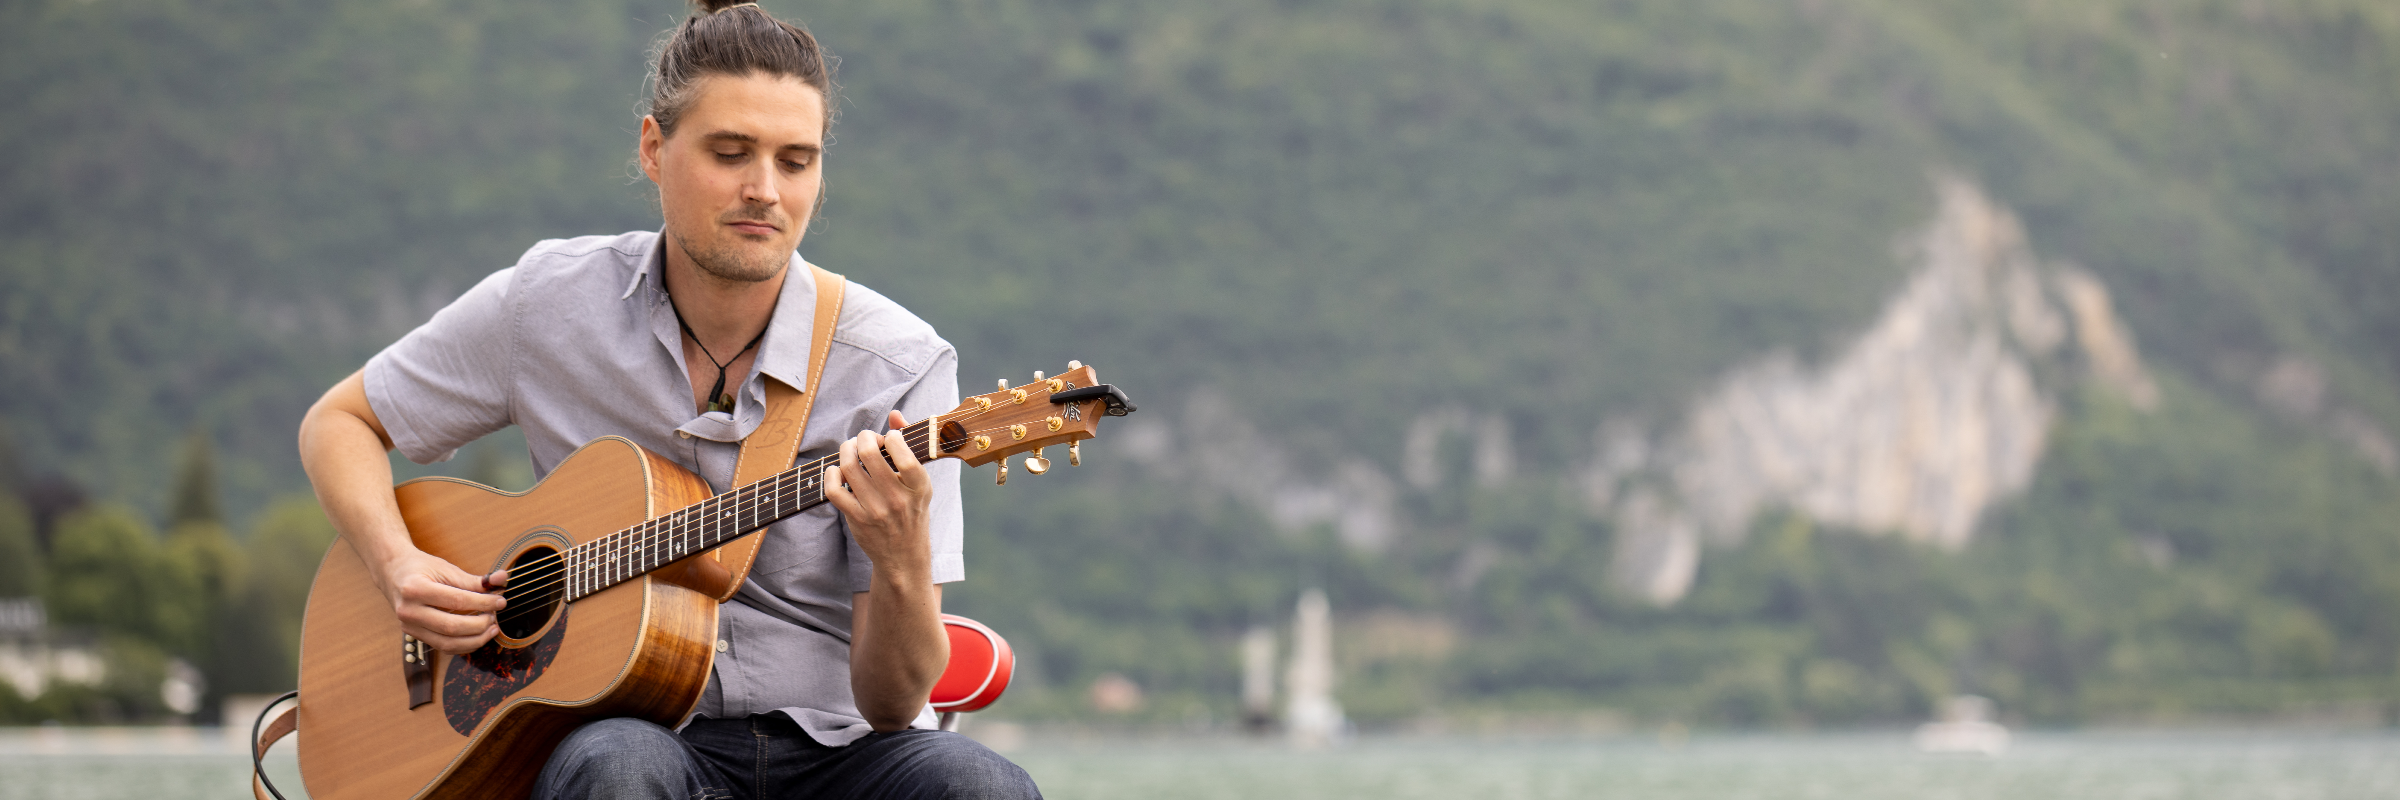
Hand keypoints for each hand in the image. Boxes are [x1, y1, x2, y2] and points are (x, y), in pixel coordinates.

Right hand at [377, 548, 508, 654]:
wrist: (393, 573)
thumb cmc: (420, 568)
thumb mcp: (445, 568)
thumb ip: (474, 579)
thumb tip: (502, 579)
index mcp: (415, 589)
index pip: (457, 601)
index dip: (483, 603)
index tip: (500, 601)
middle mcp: (409, 611)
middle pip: (451, 627)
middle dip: (480, 625)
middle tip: (495, 616)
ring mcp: (409, 626)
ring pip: (447, 643)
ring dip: (475, 640)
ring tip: (491, 628)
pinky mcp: (414, 635)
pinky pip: (442, 647)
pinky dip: (464, 645)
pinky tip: (477, 636)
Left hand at [823, 410, 934, 573]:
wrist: (904, 555)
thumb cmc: (912, 511)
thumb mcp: (920, 482)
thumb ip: (909, 445)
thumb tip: (894, 414)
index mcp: (918, 487)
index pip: (904, 455)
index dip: (892, 438)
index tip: (889, 438)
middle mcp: (897, 499)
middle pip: (869, 454)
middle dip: (863, 437)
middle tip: (865, 439)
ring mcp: (875, 510)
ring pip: (848, 467)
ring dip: (846, 450)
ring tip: (851, 449)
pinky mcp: (856, 519)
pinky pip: (834, 490)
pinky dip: (831, 474)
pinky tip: (839, 471)